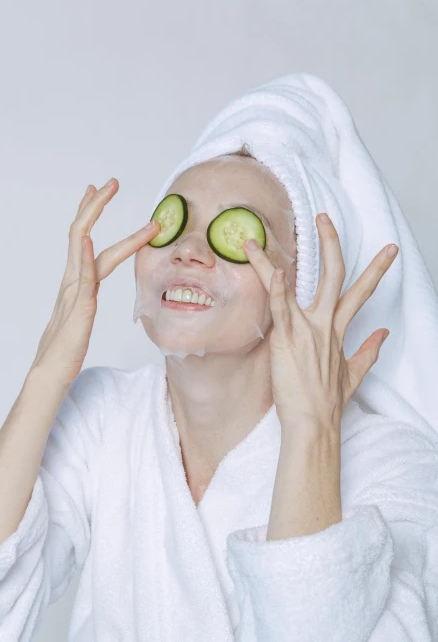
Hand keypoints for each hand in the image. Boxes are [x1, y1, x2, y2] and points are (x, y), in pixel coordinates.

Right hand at [30, 178, 159, 386]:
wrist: (51, 373)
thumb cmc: (66, 348)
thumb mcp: (80, 314)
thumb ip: (85, 296)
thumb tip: (91, 286)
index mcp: (74, 282)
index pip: (83, 239)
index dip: (90, 213)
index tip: (98, 190)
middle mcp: (72, 281)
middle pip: (82, 234)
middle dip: (96, 205)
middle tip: (112, 182)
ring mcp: (74, 293)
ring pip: (84, 248)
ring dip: (95, 218)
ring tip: (106, 193)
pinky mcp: (79, 310)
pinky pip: (82, 279)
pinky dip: (85, 258)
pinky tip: (88, 240)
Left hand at [244, 213, 398, 430]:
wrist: (314, 424)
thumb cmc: (327, 402)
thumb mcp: (354, 374)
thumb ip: (369, 351)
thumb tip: (384, 333)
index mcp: (338, 330)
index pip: (360, 292)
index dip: (376, 269)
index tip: (388, 250)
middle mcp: (324, 324)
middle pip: (334, 274)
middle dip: (331, 243)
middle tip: (324, 217)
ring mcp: (306, 330)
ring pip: (292, 285)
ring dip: (268, 261)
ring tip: (252, 240)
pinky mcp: (287, 340)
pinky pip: (281, 309)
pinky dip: (275, 289)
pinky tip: (271, 271)